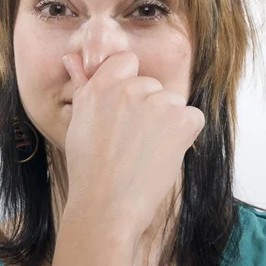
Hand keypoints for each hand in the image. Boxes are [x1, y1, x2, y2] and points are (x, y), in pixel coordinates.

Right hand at [61, 51, 204, 245]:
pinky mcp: (180, 120)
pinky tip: (164, 155)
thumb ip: (83, 85)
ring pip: (173, 101)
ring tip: (146, 152)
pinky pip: (193, 117)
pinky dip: (185, 135)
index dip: (129, 84)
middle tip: (132, 141)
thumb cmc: (88, 170)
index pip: (127, 61)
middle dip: (148, 108)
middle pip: (152, 85)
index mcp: (101, 86)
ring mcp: (155, 102)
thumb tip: (72, 59)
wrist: (105, 206)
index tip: (125, 110)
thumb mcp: (79, 122)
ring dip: (167, 122)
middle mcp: (128, 88)